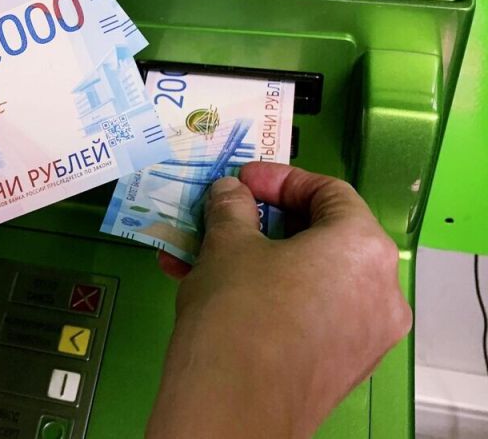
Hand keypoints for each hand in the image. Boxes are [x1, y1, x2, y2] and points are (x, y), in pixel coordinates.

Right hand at [146, 163, 411, 438]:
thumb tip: (231, 194)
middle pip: (322, 236)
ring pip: (308, 277)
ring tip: (203, 255)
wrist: (233, 405)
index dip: (280, 178)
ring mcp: (364, 334)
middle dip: (262, 223)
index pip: (330, 191)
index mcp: (363, 247)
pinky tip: (216, 291)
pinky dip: (268, 294)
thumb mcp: (226, 244)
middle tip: (224, 216)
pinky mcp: (340, 366)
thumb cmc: (239, 312)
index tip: (242, 180)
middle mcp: (380, 290)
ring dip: (255, 259)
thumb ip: (231, 206)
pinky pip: (307, 312)